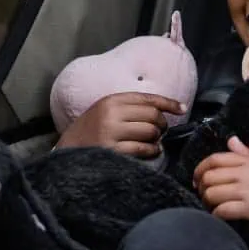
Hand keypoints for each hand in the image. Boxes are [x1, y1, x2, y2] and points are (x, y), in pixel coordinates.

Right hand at [58, 92, 183, 157]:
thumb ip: (128, 107)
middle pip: (152, 115)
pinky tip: (151, 151)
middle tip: (160, 131)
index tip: (181, 108)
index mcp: (111, 100)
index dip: (168, 103)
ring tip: (154, 142)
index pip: (147, 98)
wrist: (67, 151)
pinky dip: (152, 150)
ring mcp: (112, 132)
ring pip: (150, 132)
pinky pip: (143, 148)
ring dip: (157, 138)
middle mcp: (111, 114)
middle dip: (162, 124)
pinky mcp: (113, 151)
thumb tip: (162, 110)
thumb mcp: (104, 111)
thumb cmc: (90, 131)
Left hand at [195, 137, 248, 242]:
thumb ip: (246, 154)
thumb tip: (230, 140)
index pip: (215, 159)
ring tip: (212, 207)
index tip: (197, 179)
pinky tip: (220, 216)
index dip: (200, 169)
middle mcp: (247, 173)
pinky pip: (223, 210)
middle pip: (209, 177)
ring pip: (212, 194)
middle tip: (204, 196)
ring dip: (207, 202)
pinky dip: (217, 214)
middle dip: (201, 188)